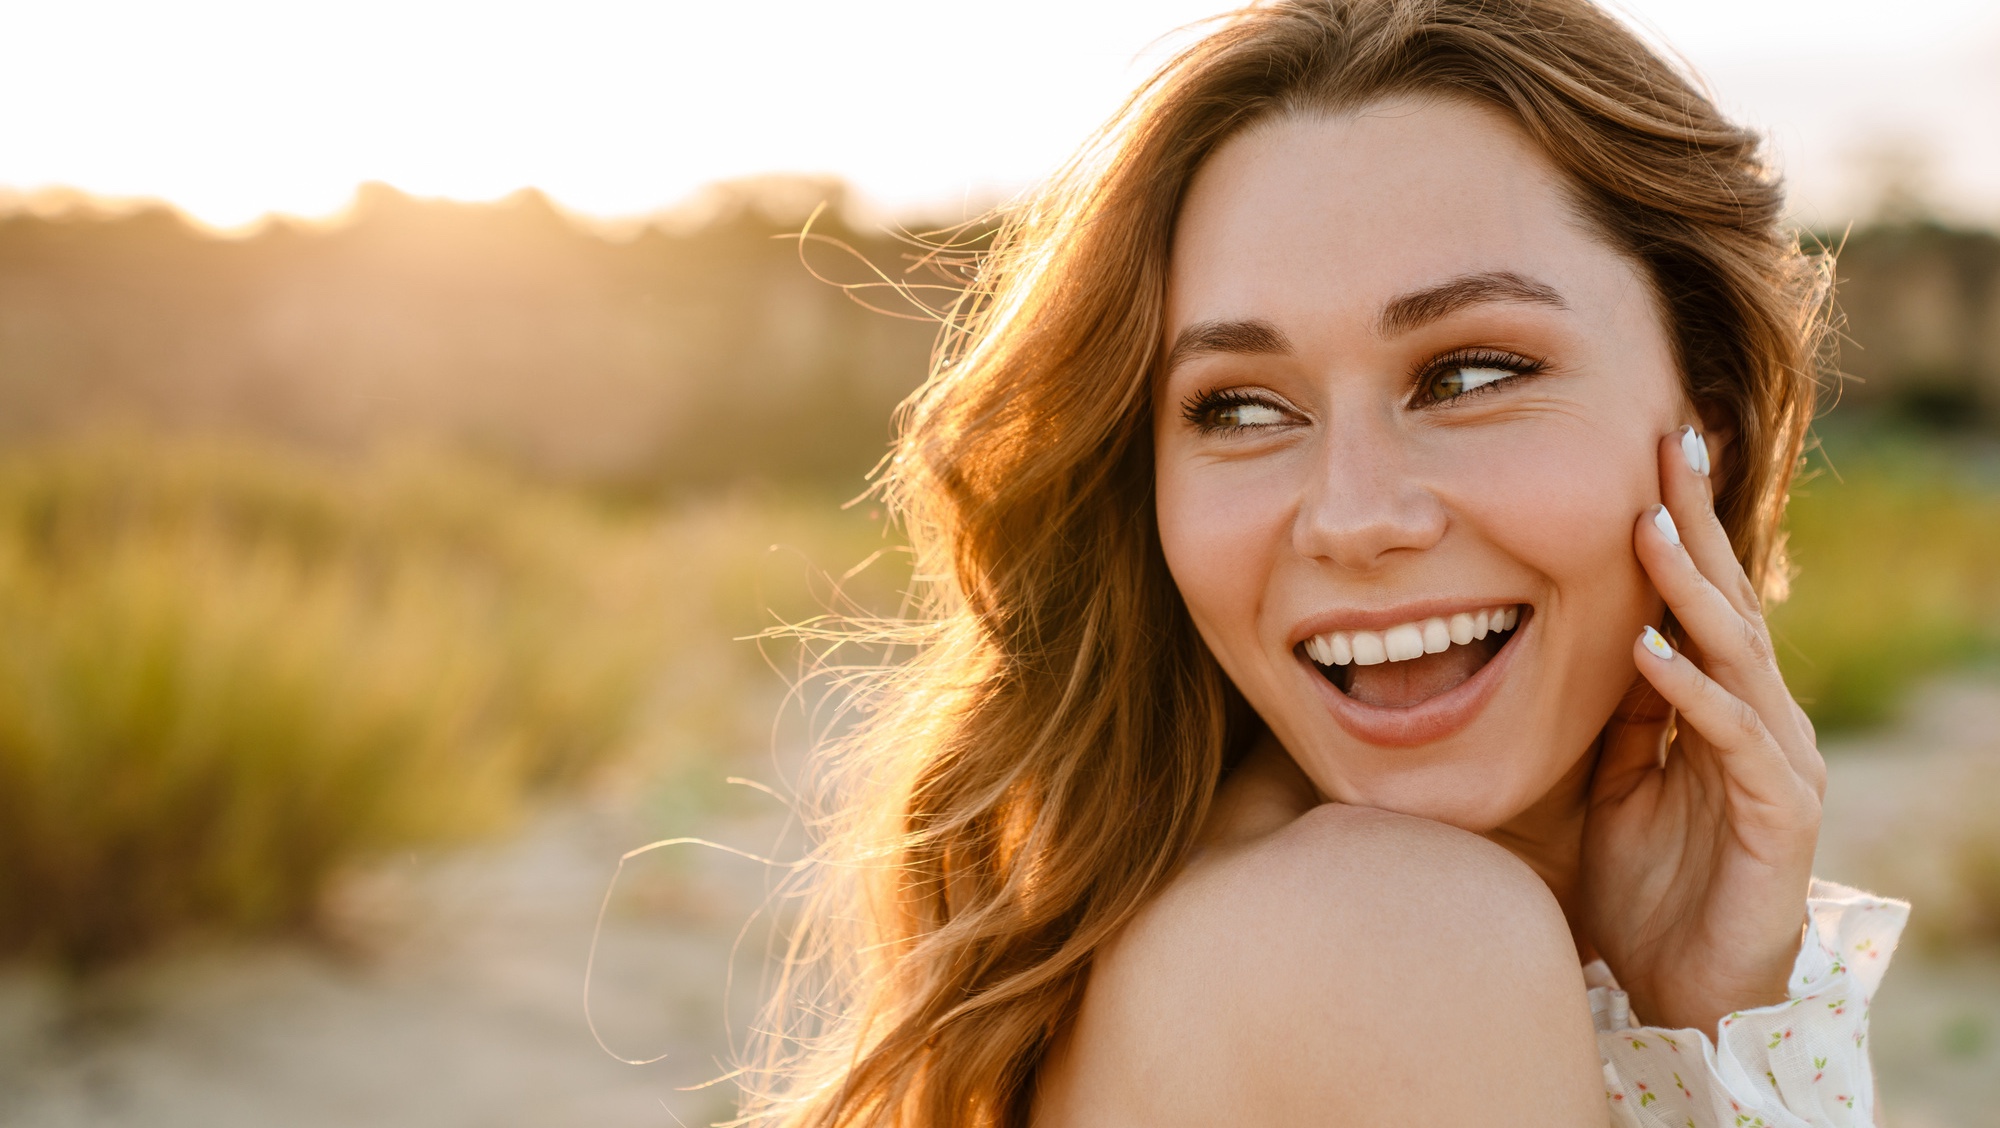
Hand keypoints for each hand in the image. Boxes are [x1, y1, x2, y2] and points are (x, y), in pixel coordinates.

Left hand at [1579, 427, 1825, 1033]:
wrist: (1685, 993)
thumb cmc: (1647, 889)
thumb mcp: (1613, 785)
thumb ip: (1616, 717)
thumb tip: (1595, 640)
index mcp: (1717, 708)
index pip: (1697, 600)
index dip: (1676, 529)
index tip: (1647, 455)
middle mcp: (1757, 720)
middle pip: (1727, 604)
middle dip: (1695, 524)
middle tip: (1669, 445)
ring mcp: (1774, 763)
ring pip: (1736, 656)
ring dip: (1691, 591)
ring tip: (1650, 528)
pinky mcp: (1777, 812)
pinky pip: (1730, 737)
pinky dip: (1690, 690)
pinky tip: (1650, 650)